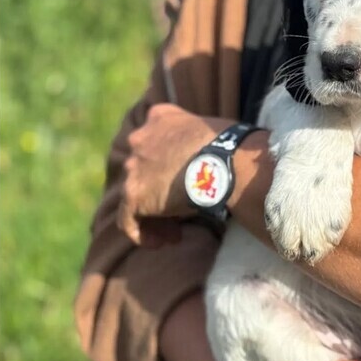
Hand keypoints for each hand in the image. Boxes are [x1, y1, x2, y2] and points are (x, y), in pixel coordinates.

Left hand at [118, 103, 230, 244]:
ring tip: (176, 233)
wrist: (227, 163)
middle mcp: (140, 138)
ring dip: (154, 215)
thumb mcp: (211, 128)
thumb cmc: (233, 148)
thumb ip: (197, 136)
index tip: (182, 185)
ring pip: (134, 196)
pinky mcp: (133, 193)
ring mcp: (134, 166)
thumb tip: (211, 156)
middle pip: (142, 171)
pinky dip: (140, 233)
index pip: (153, 143)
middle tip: (180, 212)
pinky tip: (160, 243)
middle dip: (160, 193)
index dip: (164, 168)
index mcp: (160, 118)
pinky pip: (127, 220)